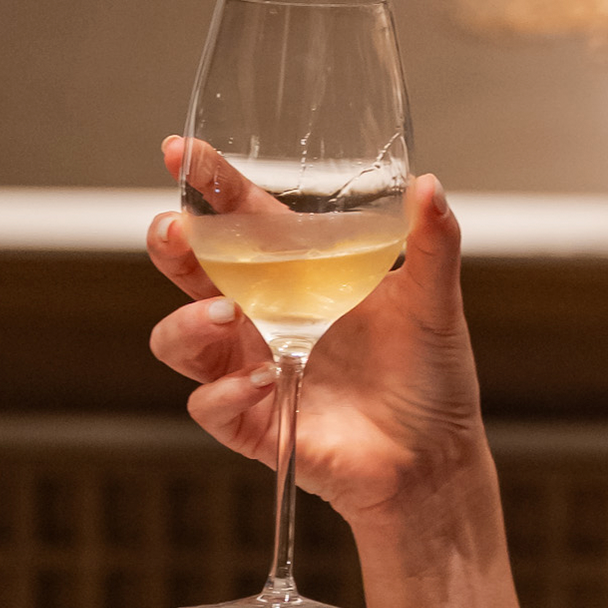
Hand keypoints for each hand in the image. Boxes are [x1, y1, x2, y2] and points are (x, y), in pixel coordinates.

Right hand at [147, 143, 484, 526]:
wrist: (436, 455)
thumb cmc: (430, 376)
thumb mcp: (435, 302)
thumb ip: (432, 244)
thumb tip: (430, 185)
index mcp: (297, 276)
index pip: (239, 219)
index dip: (208, 185)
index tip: (182, 152)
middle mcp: (263, 319)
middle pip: (189, 272)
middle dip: (171, 246)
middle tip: (176, 231)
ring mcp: (251, 370)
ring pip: (177, 341)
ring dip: (188, 322)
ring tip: (225, 315)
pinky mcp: (255, 424)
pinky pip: (209, 406)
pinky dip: (226, 391)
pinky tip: (265, 379)